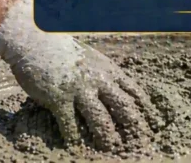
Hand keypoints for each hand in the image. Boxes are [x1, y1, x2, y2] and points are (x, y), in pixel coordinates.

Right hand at [0, 0, 157, 150]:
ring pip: (99, 117)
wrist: (37, 41)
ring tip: (113, 149)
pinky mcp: (59, 98)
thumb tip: (120, 90)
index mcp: (109, 70)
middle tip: (139, 140)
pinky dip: (74, 136)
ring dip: (107, 136)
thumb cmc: (66, 51)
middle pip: (122, 106)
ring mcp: (79, 89)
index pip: (134, 91)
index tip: (153, 121)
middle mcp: (98, 80)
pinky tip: (76, 147)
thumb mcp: (94, 59)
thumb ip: (106, 74)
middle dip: (133, 125)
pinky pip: (69, 122)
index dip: (145, 108)